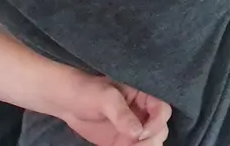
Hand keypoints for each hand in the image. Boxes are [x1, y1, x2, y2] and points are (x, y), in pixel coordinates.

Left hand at [54, 74, 170, 144]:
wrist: (67, 102)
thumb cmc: (88, 90)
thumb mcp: (106, 97)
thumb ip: (121, 114)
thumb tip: (137, 133)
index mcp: (145, 95)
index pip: (162, 110)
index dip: (157, 123)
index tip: (142, 133)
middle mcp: (144, 113)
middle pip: (160, 130)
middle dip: (152, 139)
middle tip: (136, 145)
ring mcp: (135, 129)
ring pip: (151, 142)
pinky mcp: (123, 142)